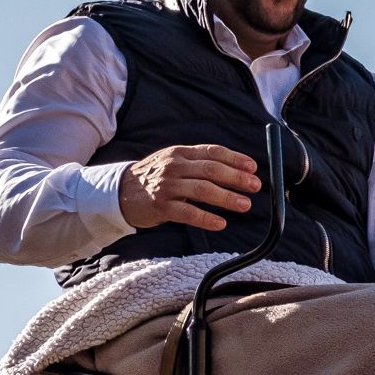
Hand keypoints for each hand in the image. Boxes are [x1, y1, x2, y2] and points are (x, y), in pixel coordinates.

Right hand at [119, 145, 259, 231]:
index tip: (253, 167)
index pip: (212, 152)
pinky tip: (220, 223)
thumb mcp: (173, 163)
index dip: (235, 159)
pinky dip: (206, 218)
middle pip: (211, 170)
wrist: (119, 192)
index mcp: (180, 153)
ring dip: (227, 198)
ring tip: (245, 204)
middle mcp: (174, 167)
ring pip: (203, 190)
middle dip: (236, 178)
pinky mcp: (161, 207)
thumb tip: (234, 170)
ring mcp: (167, 186)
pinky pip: (187, 213)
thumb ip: (198, 163)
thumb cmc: (154, 178)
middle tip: (255, 186)